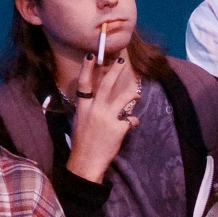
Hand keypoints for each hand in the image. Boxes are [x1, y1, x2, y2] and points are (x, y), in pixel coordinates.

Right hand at [62, 47, 144, 182]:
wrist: (86, 161)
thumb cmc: (83, 142)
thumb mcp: (80, 122)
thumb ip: (89, 109)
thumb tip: (99, 102)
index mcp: (83, 108)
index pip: (84, 84)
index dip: (87, 69)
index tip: (92, 56)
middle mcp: (94, 110)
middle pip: (106, 85)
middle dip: (115, 71)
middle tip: (122, 61)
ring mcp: (107, 118)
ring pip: (123, 99)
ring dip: (132, 94)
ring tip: (137, 94)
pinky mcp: (118, 128)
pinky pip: (130, 120)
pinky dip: (133, 121)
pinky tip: (132, 124)